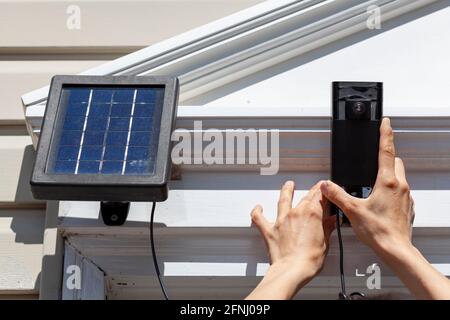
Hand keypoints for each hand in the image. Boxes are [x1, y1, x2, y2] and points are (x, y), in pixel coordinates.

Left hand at [246, 180, 334, 298]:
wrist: (292, 271)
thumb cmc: (309, 261)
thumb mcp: (325, 243)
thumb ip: (327, 228)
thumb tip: (332, 221)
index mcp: (312, 214)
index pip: (320, 197)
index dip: (324, 192)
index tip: (326, 189)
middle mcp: (296, 213)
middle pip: (305, 197)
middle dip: (312, 191)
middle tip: (316, 188)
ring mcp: (281, 220)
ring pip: (283, 200)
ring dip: (286, 191)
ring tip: (289, 185)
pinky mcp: (270, 230)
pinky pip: (259, 218)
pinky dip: (257, 212)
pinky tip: (258, 207)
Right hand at [320, 118, 413, 254]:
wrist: (395, 249)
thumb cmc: (379, 231)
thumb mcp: (352, 210)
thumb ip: (337, 194)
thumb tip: (326, 185)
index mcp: (387, 182)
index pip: (386, 150)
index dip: (385, 134)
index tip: (384, 122)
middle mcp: (400, 186)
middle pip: (395, 161)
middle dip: (386, 156)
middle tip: (375, 157)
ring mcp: (406, 196)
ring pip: (399, 175)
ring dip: (389, 173)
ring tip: (374, 182)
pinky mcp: (407, 206)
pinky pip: (401, 191)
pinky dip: (392, 189)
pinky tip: (380, 200)